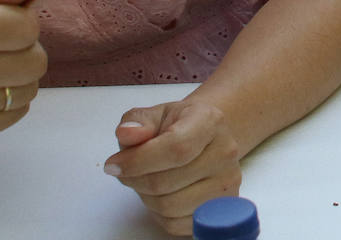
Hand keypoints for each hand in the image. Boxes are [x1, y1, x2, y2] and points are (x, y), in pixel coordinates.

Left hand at [104, 98, 242, 235]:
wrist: (205, 138)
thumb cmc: (176, 126)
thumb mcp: (154, 114)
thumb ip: (137, 121)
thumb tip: (127, 134)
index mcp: (209, 121)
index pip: (176, 148)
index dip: (139, 161)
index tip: (114, 165)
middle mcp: (225, 152)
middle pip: (167, 182)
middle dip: (136, 180)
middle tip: (126, 171)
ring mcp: (227, 183)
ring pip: (170, 207)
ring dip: (146, 198)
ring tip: (146, 181)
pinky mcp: (222, 208)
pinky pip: (178, 225)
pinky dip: (159, 215)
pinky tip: (161, 195)